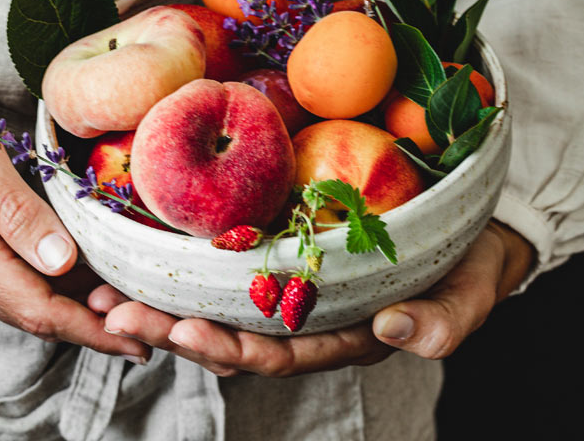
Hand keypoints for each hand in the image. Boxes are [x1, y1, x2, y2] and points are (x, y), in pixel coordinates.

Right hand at [0, 46, 150, 362]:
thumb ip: (16, 210)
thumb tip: (61, 263)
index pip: (36, 308)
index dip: (91, 329)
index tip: (137, 340)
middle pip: (28, 313)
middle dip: (87, 323)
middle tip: (144, 317)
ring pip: (14, 300)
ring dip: (65, 305)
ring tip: (118, 297)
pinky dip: (38, 283)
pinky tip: (71, 270)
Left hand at [89, 219, 533, 375]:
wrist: (476, 230)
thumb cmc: (472, 266)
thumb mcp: (471, 295)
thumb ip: (444, 321)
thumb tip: (397, 330)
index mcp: (341, 337)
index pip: (275, 353)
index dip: (227, 348)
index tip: (183, 333)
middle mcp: (304, 319)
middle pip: (227, 334)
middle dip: (170, 329)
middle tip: (116, 314)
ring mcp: (287, 286)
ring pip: (215, 304)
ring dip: (161, 303)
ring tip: (106, 293)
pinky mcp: (277, 248)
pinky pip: (222, 264)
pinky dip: (179, 263)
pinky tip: (138, 251)